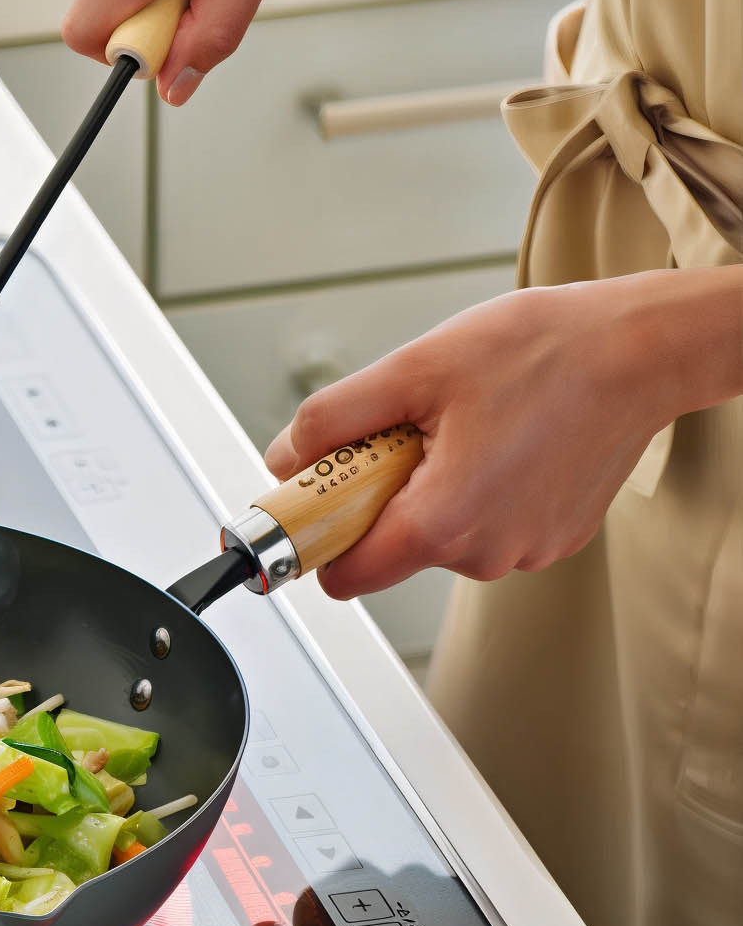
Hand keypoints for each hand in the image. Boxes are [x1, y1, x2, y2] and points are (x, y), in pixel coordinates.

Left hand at [261, 270, 742, 599]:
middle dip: (380, 494)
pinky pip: (485, 523)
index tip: (315, 498)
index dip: (319, 537)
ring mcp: (525, 550)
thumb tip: (286, 458)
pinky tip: (500, 436)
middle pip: (390, 547)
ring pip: (439, 533)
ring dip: (430, 486)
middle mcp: (486, 554)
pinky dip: (475, 487)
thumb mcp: (411, 370)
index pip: (345, 576)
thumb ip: (333, 421)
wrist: (640, 348)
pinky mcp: (553, 537)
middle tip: (407, 429)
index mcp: (443, 523)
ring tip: (465, 424)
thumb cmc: (540, 352)